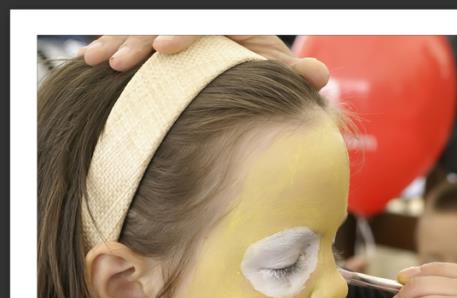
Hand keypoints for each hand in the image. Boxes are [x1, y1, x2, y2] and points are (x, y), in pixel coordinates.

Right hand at [79, 35, 328, 89]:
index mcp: (226, 21)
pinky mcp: (154, 35)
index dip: (183, 31)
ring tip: (99, 61)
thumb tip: (319, 75)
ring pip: (139, 24)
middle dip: (138, 38)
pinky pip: (127, 31)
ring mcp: (172, 25)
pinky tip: (92, 59)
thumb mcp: (274, 71)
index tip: (165, 48)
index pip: (202, 20)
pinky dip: (110, 42)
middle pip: (162, 19)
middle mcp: (199, 20)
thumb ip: (293, 74)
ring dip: (117, 40)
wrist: (241, 68)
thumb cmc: (256, 71)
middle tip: (122, 62)